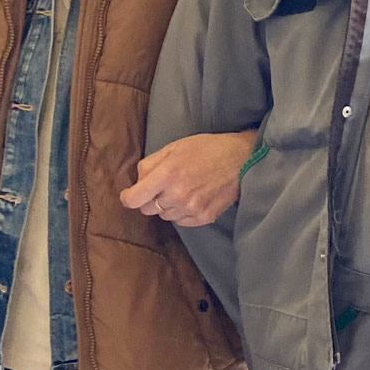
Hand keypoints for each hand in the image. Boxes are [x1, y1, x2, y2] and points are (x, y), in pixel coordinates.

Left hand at [119, 129, 257, 226]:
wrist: (241, 159)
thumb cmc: (206, 149)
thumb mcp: (174, 147)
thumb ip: (150, 164)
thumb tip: (137, 182)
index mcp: (167, 174)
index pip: (134, 199)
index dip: (127, 197)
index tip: (129, 194)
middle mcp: (177, 195)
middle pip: (147, 209)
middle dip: (149, 198)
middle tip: (162, 185)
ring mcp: (191, 208)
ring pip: (164, 216)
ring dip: (167, 205)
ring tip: (182, 188)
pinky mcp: (204, 217)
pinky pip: (181, 221)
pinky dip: (181, 212)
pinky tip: (192, 197)